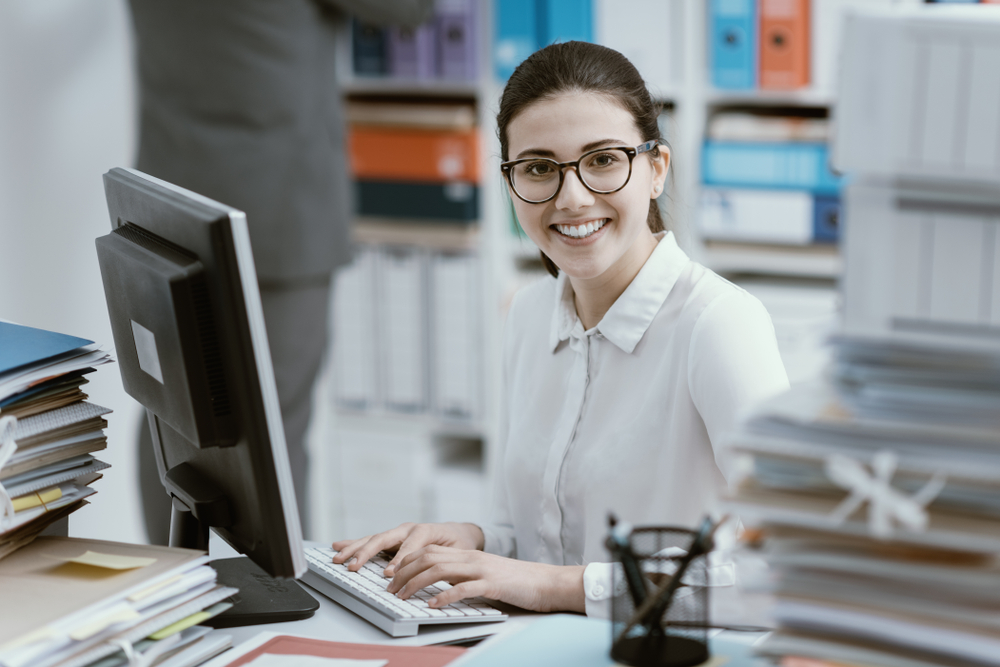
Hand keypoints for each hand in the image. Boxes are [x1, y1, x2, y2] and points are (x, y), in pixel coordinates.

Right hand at [331, 522, 483, 576]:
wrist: (459, 533)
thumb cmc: (458, 543)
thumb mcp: (455, 552)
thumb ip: (437, 559)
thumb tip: (412, 571)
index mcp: (425, 530)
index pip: (408, 545)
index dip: (398, 559)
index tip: (388, 574)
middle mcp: (408, 529)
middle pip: (383, 538)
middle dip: (366, 552)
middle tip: (352, 566)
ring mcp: (398, 533)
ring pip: (373, 539)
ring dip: (354, 548)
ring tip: (337, 555)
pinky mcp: (392, 539)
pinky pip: (371, 540)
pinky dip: (355, 543)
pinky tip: (339, 544)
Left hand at [386, 544, 585, 613]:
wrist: (546, 582)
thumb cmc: (516, 582)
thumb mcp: (483, 574)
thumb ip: (462, 575)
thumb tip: (436, 585)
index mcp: (467, 555)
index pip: (428, 551)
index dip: (406, 562)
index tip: (392, 576)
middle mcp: (471, 558)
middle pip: (428, 557)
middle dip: (404, 572)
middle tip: (390, 588)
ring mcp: (481, 570)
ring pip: (439, 570)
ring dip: (416, 583)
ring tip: (403, 596)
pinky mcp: (491, 584)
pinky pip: (463, 588)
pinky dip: (444, 597)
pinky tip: (432, 605)